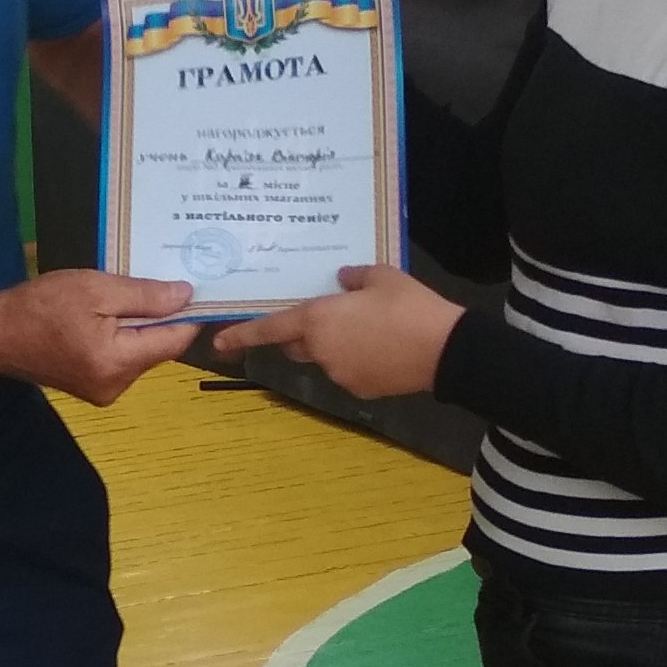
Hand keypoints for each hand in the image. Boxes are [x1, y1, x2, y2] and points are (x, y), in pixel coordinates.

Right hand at [0, 265, 196, 406]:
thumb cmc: (40, 307)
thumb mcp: (95, 289)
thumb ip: (145, 295)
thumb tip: (187, 296)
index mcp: (119, 362)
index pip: (175, 340)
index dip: (188, 313)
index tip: (194, 287)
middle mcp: (118, 385)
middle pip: (159, 348)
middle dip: (160, 318)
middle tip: (153, 284)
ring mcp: (105, 392)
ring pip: (141, 354)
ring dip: (138, 327)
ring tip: (117, 300)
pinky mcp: (94, 389)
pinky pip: (123, 360)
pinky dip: (122, 338)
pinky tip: (104, 319)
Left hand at [218, 264, 460, 399]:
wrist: (446, 350)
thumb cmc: (409, 306)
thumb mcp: (382, 277)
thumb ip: (354, 277)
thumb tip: (341, 280)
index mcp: (317, 320)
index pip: (270, 328)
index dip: (243, 334)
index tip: (219, 341)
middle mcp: (320, 351)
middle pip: (295, 344)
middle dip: (301, 332)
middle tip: (324, 315)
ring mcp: (339, 373)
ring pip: (323, 357)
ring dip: (333, 345)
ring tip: (367, 328)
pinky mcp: (360, 389)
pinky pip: (347, 370)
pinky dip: (355, 359)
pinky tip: (381, 346)